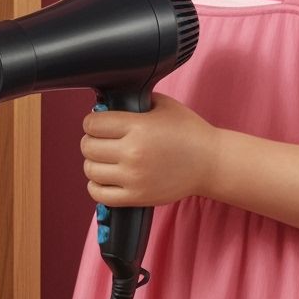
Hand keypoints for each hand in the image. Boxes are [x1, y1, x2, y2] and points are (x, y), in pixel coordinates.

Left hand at [80, 93, 219, 206]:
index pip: (92, 124)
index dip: (92, 121)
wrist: (210, 163)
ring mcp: (134, 177)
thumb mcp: (163, 106)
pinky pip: (99, 194)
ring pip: (90, 170)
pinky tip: (106, 177)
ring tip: (105, 158)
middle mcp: (133, 153)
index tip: (98, 122)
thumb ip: (134, 102)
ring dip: (93, 162)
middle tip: (101, 139)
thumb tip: (108, 105)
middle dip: (91, 140)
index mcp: (138, 127)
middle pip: (88, 147)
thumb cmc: (189, 132)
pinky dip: (96, 186)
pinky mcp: (137, 197)